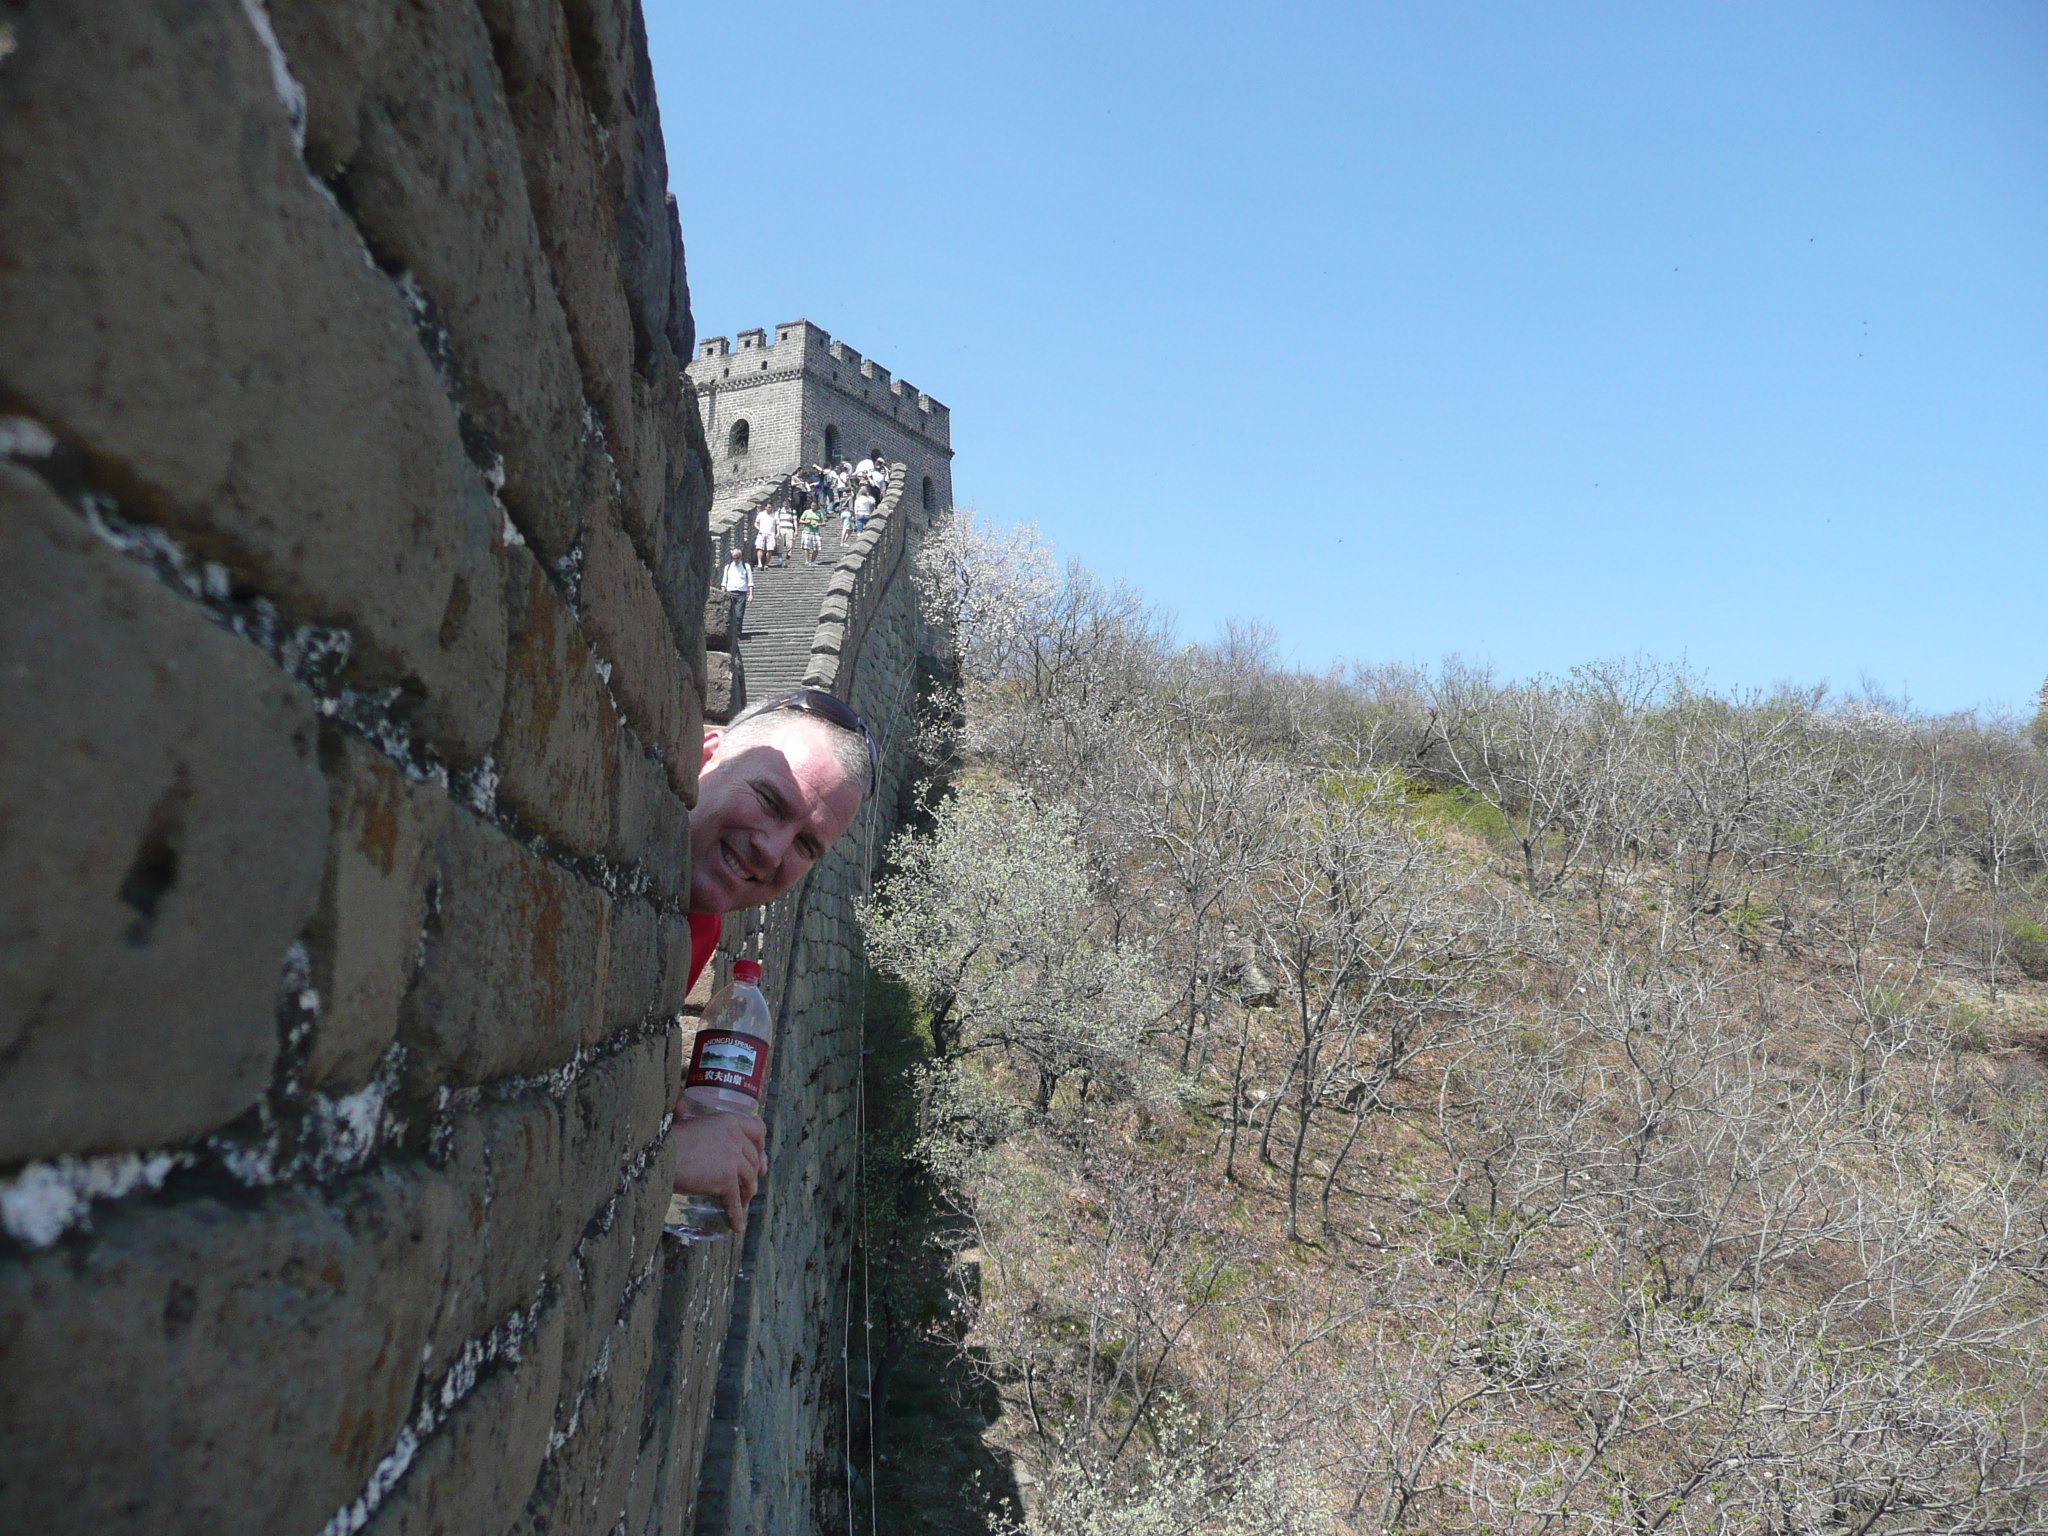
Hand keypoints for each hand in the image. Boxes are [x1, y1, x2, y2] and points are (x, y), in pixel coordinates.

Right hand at [670, 1105, 767, 1231]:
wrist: (658, 1156)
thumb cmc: (664, 1139)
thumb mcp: (680, 1121)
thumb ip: (684, 1113)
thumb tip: (680, 1105)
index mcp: (728, 1120)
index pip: (757, 1130)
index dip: (760, 1146)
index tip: (759, 1157)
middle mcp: (735, 1137)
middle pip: (752, 1158)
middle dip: (753, 1173)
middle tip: (750, 1185)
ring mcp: (732, 1159)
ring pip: (748, 1179)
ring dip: (747, 1192)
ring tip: (742, 1201)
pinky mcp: (726, 1180)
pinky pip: (735, 1201)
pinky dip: (737, 1215)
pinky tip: (737, 1225)